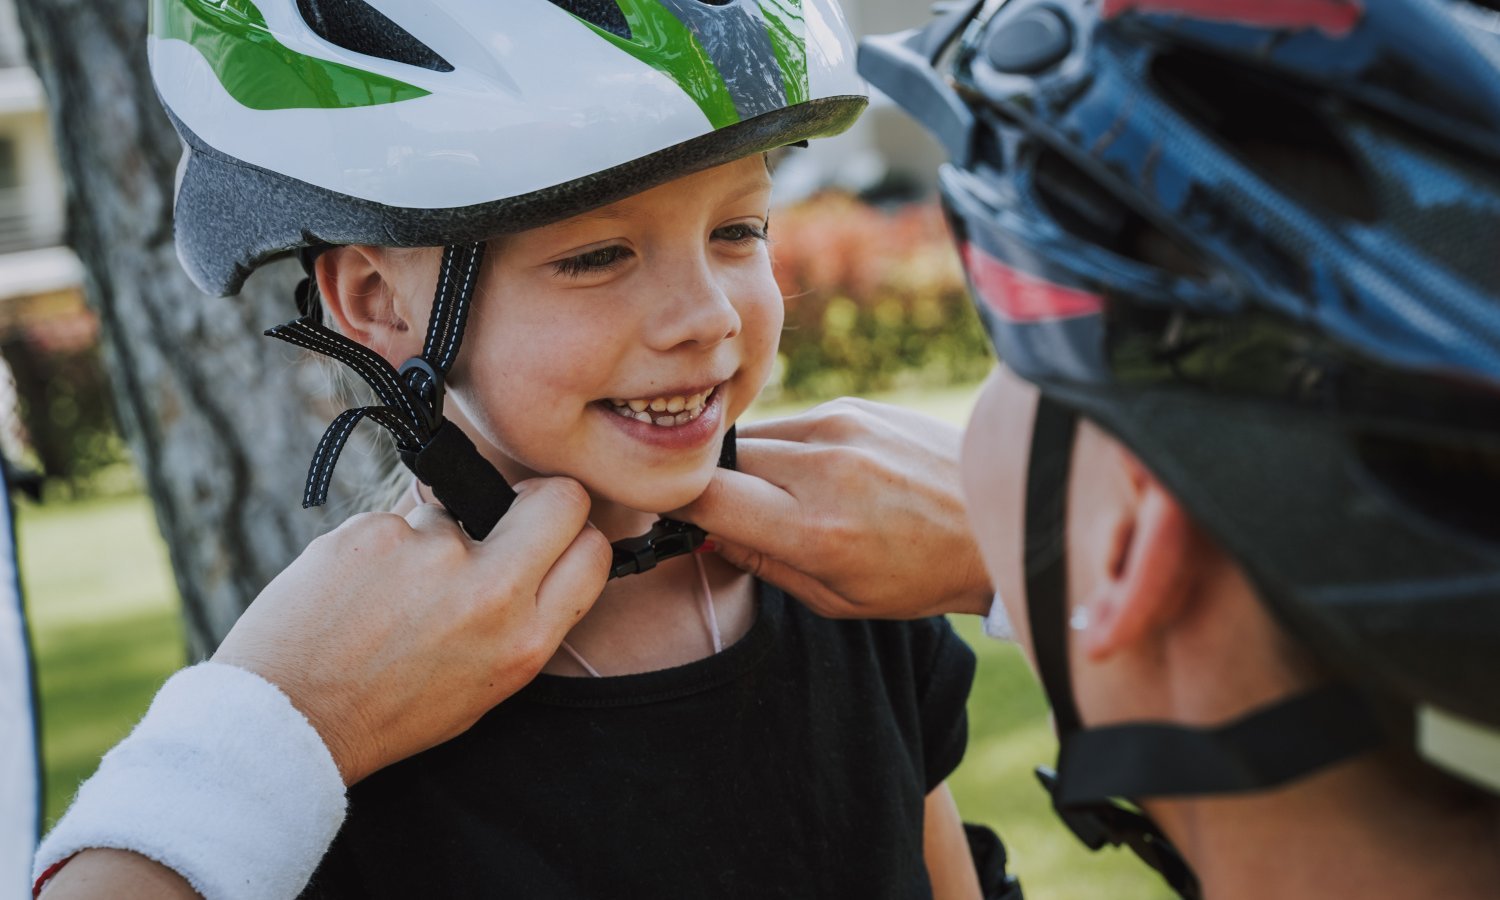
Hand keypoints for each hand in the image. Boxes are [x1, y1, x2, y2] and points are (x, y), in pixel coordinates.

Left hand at [213, 477, 609, 784]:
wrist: (290, 717)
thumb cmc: (387, 709)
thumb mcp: (485, 686)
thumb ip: (523, 620)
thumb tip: (543, 553)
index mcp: (524, 640)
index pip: (593, 549)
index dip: (574, 535)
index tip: (550, 536)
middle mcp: (490, 593)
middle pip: (557, 500)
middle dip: (537, 499)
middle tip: (501, 516)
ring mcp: (432, 554)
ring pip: (454, 512)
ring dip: (430, 540)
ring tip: (387, 598)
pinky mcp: (377, 531)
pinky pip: (394, 520)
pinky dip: (379, 548)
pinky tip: (354, 591)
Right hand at [671, 398, 991, 619]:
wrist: (999, 520)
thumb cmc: (920, 574)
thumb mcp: (836, 598)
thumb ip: (760, 562)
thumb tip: (703, 531)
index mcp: (815, 529)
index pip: (705, 498)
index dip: (679, 506)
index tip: (679, 517)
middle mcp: (824, 468)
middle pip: (723, 460)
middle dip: (718, 486)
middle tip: (737, 513)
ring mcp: (841, 426)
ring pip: (755, 436)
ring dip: (755, 465)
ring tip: (790, 497)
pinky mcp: (854, 404)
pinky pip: (794, 423)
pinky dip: (793, 449)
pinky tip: (827, 474)